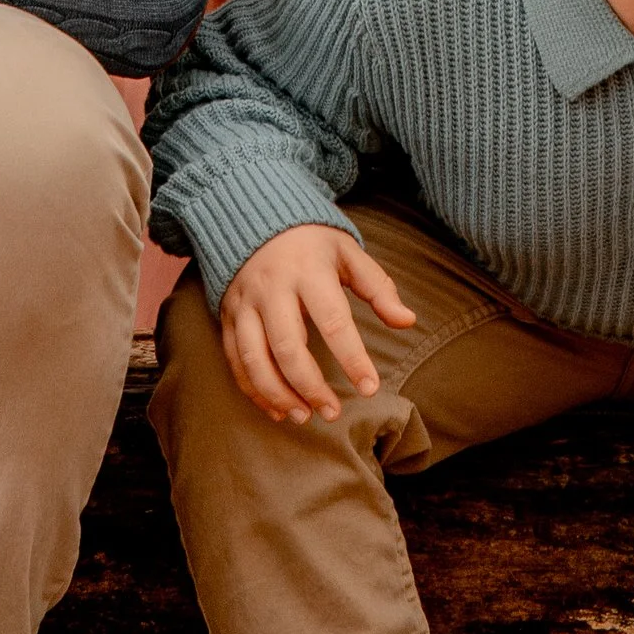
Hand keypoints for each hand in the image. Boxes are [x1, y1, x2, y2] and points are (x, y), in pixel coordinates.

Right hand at [220, 223, 417, 424]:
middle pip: (287, 346)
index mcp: (307, 270)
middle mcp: (271, 287)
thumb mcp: (348, 253)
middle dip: (310, 386)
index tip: (370, 387)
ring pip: (254, 357)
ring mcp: (244, 302)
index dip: (352, 357)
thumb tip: (407, 321)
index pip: (332, 320)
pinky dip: (252, 389)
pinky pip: (234, 358)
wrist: (253, 217)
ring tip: (303, 417)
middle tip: (332, 413)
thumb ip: (378, 288)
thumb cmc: (311, 242)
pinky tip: (276, 408)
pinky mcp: (227, 314)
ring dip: (277, 394)